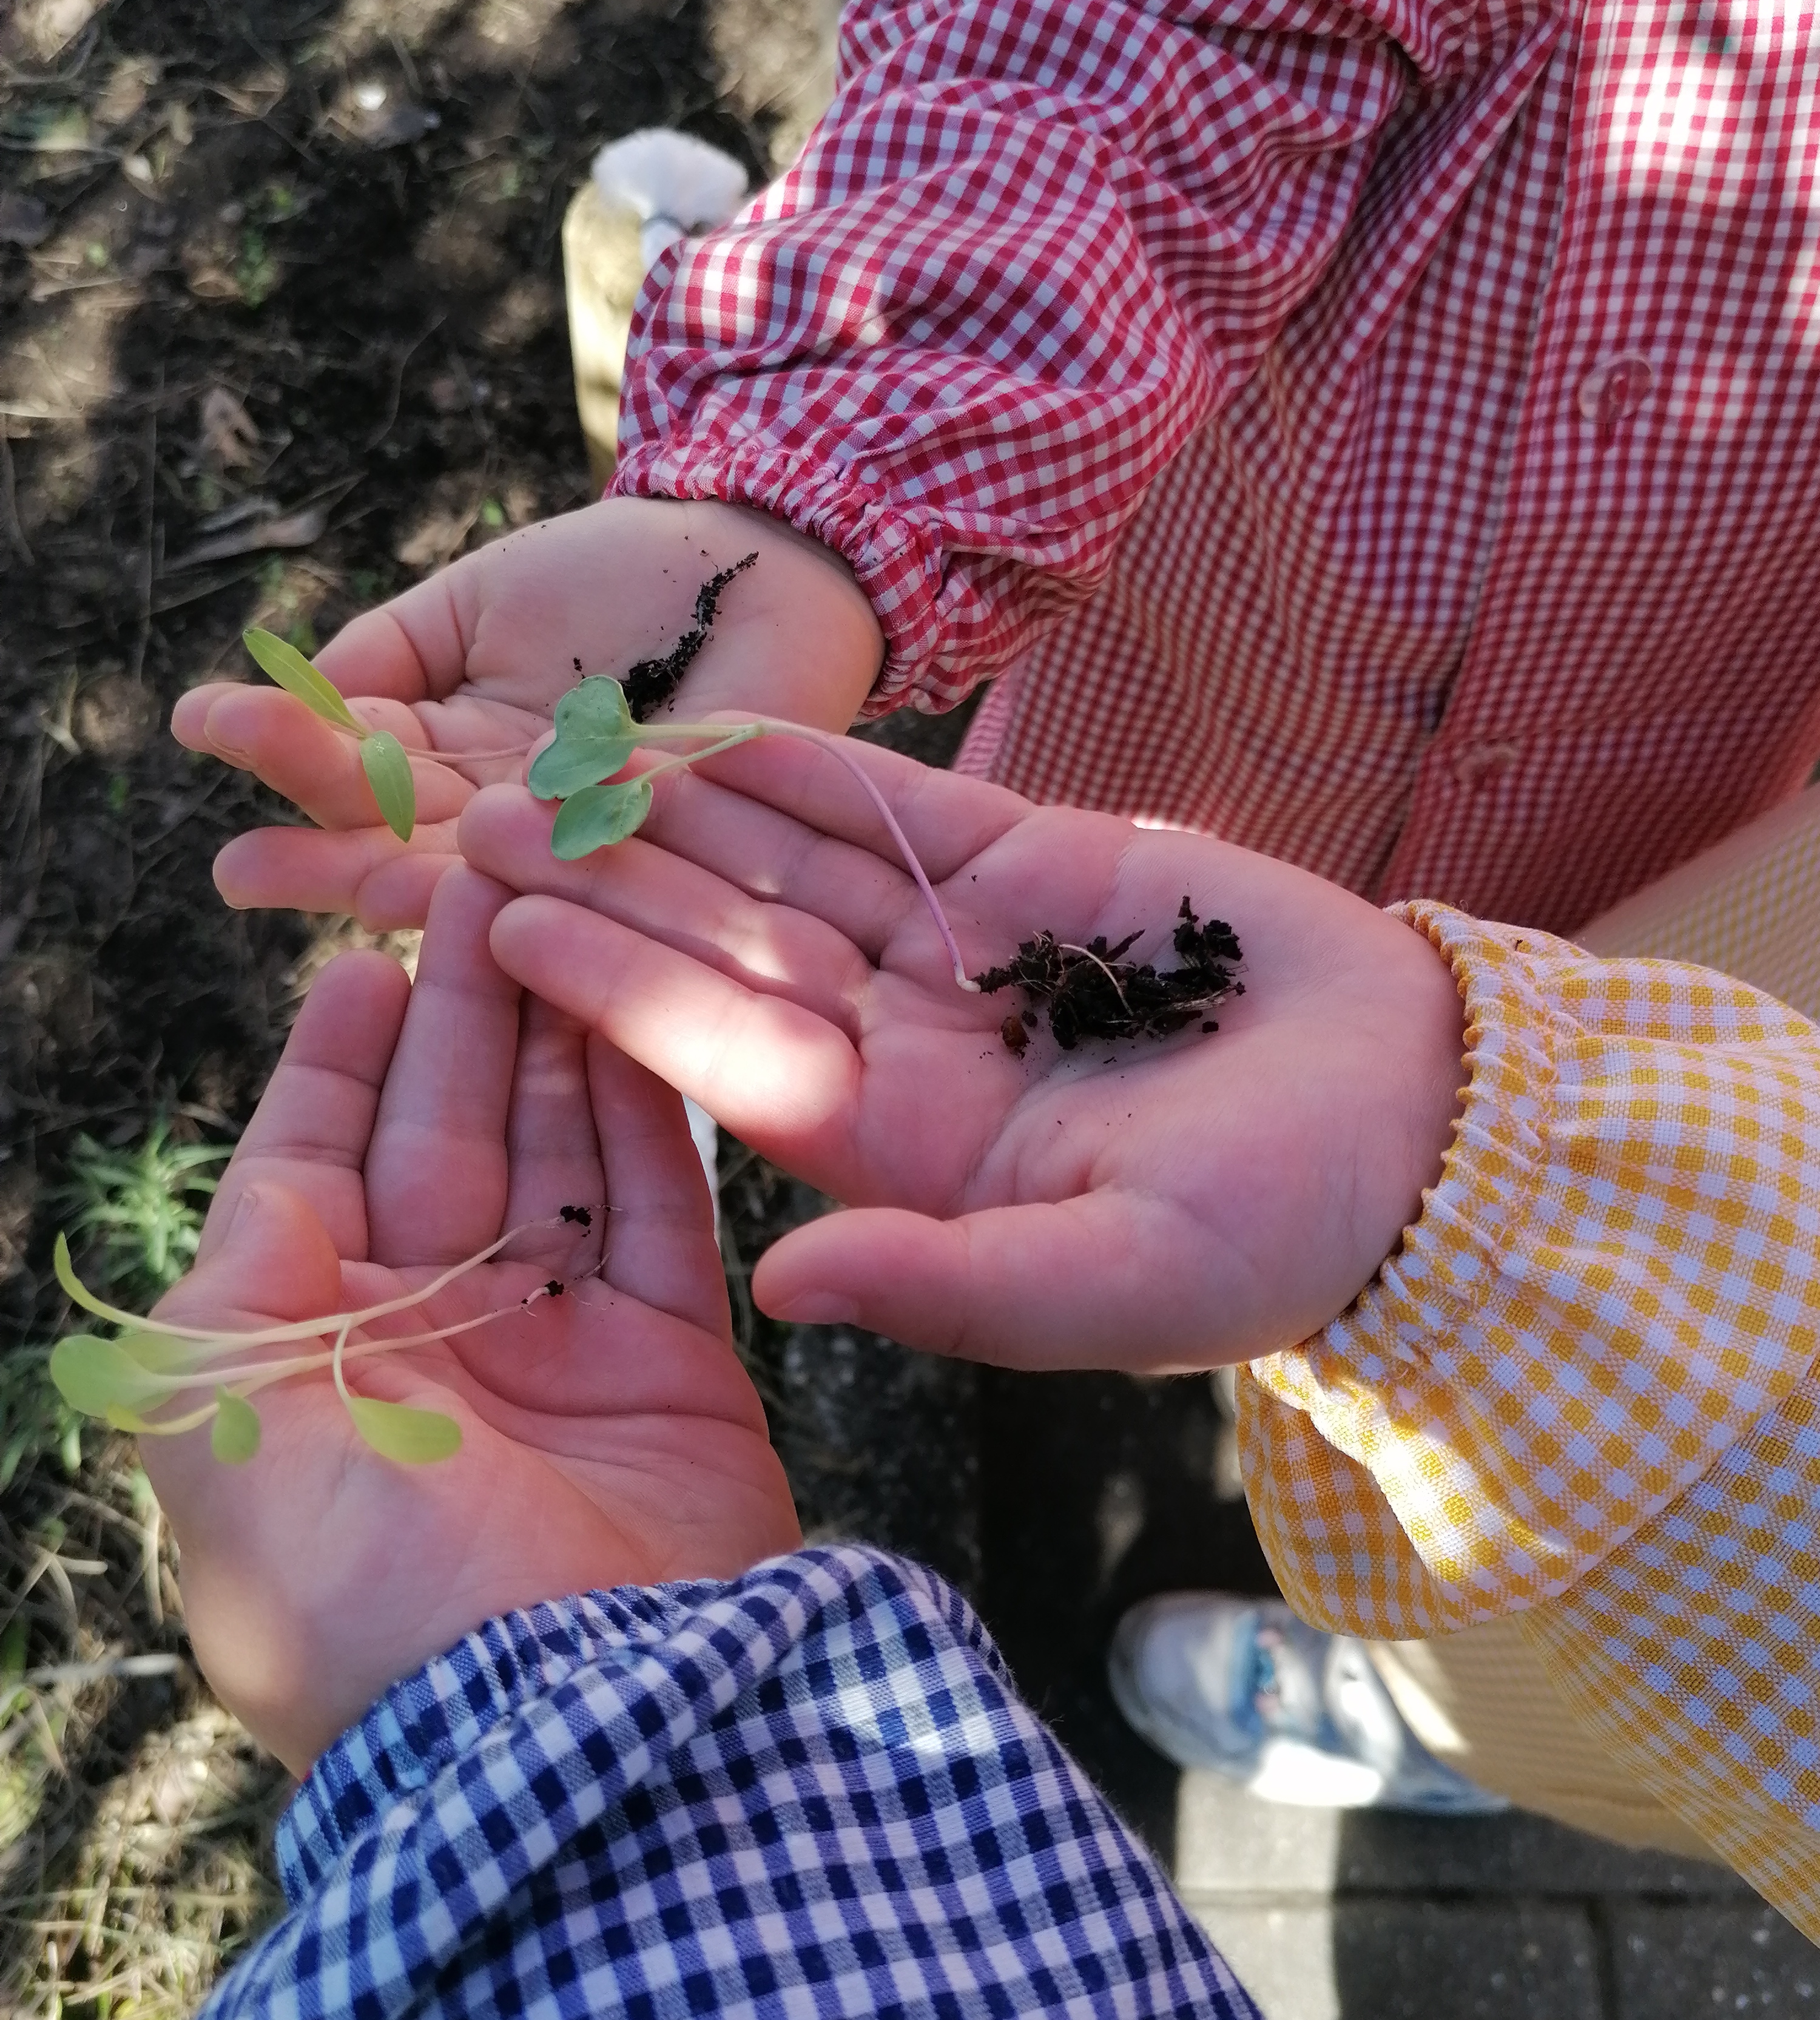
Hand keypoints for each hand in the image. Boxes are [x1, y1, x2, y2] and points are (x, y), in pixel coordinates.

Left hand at [139, 864, 797, 1774]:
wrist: (569, 1727)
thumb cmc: (362, 1586)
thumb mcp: (219, 1427)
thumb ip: (239, 1277)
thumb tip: (282, 1171)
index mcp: (311, 1365)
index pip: (318, 1173)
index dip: (334, 1060)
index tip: (356, 954)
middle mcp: (435, 1349)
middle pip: (447, 1138)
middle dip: (459, 1014)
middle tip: (486, 881)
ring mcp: (562, 1357)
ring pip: (559, 1157)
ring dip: (559, 1038)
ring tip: (566, 913)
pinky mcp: (678, 1370)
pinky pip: (666, 1212)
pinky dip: (655, 1117)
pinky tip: (645, 1016)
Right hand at [171, 498, 881, 930]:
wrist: (755, 558)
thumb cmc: (617, 581)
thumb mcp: (475, 603)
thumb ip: (388, 654)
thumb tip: (301, 694)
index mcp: (461, 767)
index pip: (359, 778)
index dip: (283, 752)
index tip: (200, 721)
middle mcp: (518, 823)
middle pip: (404, 851)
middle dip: (320, 861)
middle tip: (235, 872)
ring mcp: (590, 842)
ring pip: (483, 877)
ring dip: (400, 882)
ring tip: (328, 886)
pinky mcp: (672, 841)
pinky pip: (593, 862)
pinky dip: (530, 865)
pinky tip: (455, 875)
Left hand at [458, 739, 1467, 1372]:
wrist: (1416, 1124)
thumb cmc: (1277, 1231)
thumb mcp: (1112, 1286)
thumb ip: (944, 1289)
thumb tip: (778, 1295)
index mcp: (907, 1156)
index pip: (733, 1061)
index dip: (619, 990)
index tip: (502, 928)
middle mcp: (914, 1053)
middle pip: (738, 952)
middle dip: (613, 882)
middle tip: (479, 813)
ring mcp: (969, 957)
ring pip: (801, 871)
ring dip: (688, 810)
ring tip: (569, 747)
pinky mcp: (1038, 872)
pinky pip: (906, 811)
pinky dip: (819, 766)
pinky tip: (718, 723)